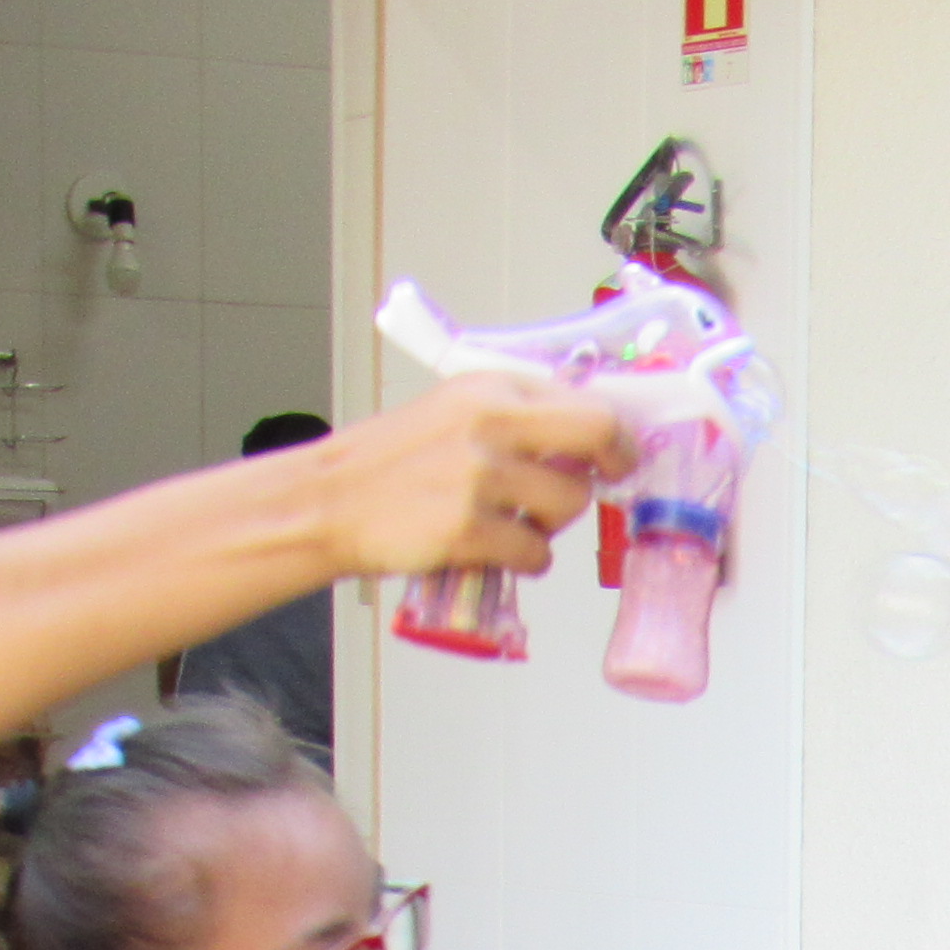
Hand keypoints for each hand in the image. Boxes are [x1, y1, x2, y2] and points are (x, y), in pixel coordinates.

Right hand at [318, 374, 633, 586]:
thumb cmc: (393, 462)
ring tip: (514, 523)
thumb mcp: (454, 412)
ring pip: (569, 505)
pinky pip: (536, 553)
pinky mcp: (469, 529)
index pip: (587, 402)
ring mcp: (480, 477)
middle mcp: (490, 423)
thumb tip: (585, 441)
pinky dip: (525, 560)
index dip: (617, 434)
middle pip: (597, 437)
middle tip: (601, 484)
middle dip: (608, 468)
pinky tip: (495, 550)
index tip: (618, 454)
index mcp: (491, 389)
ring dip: (552, 523)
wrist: (331, 500)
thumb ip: (516, 417)